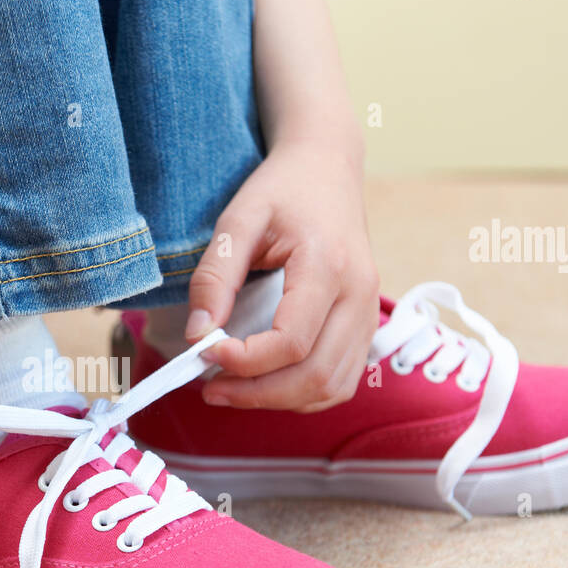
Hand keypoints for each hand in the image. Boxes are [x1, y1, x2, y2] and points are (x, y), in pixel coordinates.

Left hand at [185, 140, 379, 411]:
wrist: (328, 167)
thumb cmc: (281, 189)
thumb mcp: (238, 219)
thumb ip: (215, 277)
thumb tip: (198, 334)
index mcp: (328, 265)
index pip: (291, 341)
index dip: (245, 361)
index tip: (203, 352)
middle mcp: (359, 294)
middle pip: (314, 374)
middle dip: (257, 393)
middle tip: (210, 388)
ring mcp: (369, 312)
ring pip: (331, 386)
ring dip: (279, 400)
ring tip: (233, 389)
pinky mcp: (366, 323)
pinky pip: (341, 380)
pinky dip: (303, 394)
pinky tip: (266, 383)